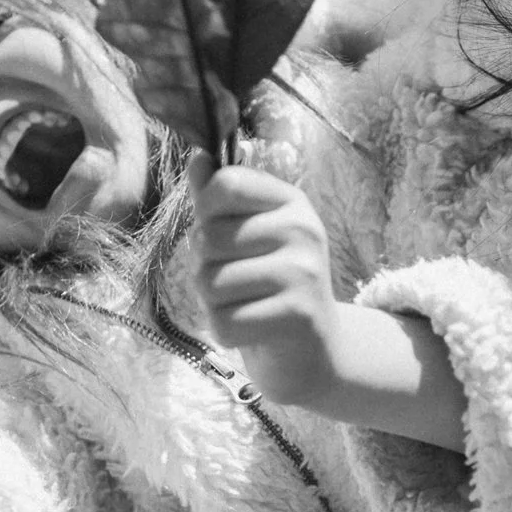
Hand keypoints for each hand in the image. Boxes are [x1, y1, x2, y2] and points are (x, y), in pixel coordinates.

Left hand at [185, 150, 342, 405]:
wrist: (315, 353)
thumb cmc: (270, 289)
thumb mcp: (248, 237)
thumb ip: (220, 200)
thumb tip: (196, 158)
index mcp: (291, 203)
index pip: (225, 184)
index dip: (206, 213)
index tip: (225, 237)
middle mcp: (303, 230)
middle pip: (208, 238)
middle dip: (206, 268)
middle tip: (239, 283)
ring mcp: (304, 272)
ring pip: (210, 283)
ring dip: (215, 304)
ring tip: (246, 306)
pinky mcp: (298, 316)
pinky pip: (224, 322)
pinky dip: (227, 332)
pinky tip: (253, 331)